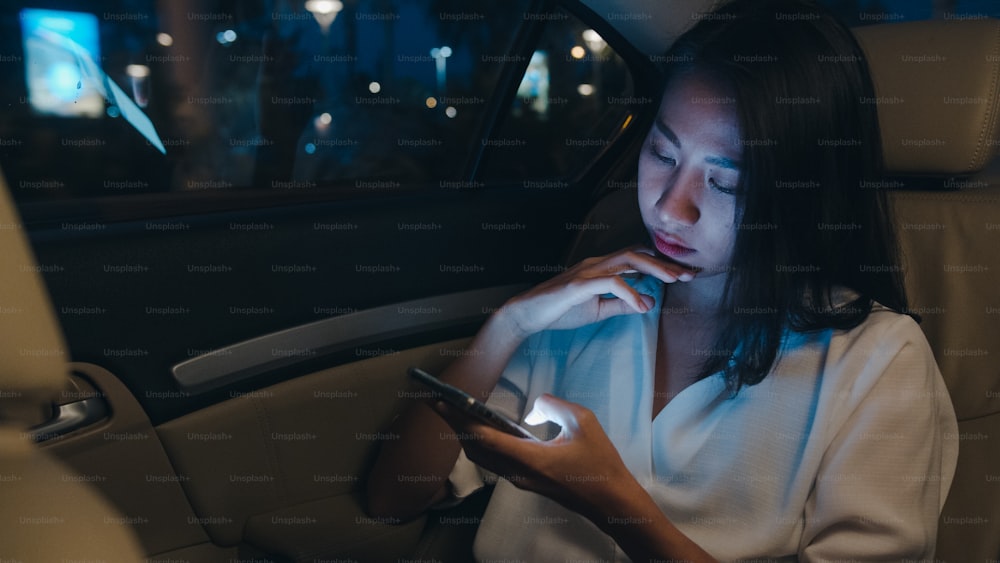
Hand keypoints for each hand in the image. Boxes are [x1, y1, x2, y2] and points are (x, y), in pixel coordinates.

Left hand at [433, 394, 631, 518]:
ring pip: (483, 458)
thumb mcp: (583, 422)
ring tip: (457, 413)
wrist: (610, 501)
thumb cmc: (599, 463)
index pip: (484, 437)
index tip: (441, 402)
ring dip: (467, 436)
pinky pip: (495, 463)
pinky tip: (484, 430)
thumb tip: (533, 407)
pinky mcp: (526, 482)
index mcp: (529, 458)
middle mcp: (518, 473)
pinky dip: (482, 445)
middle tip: (440, 403)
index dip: (459, 418)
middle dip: (455, 425)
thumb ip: (553, 405)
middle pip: (475, 449)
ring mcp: (520, 480)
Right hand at [502, 247, 695, 336]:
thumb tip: (648, 303)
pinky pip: (611, 283)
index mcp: (601, 268)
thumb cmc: (560, 310)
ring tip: (674, 280)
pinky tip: (643, 306)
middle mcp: (596, 264)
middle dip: (665, 263)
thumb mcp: (598, 309)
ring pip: (627, 260)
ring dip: (654, 269)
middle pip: (637, 253)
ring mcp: (587, 272)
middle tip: (689, 273)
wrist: (528, 314)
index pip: (636, 258)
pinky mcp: (579, 285)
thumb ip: (621, 304)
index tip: (684, 274)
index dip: (661, 263)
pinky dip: (631, 293)